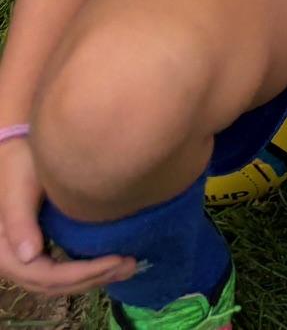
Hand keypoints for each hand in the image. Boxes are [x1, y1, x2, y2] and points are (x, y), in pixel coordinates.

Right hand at [1, 135, 133, 297]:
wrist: (22, 145)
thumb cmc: (21, 160)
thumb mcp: (20, 185)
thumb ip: (19, 220)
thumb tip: (30, 257)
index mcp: (4, 246)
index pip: (43, 275)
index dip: (79, 274)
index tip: (115, 261)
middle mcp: (11, 256)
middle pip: (52, 285)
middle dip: (92, 279)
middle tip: (131, 266)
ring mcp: (24, 252)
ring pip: (56, 283)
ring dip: (91, 279)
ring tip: (127, 267)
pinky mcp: (37, 244)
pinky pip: (57, 270)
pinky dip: (83, 272)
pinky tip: (108, 263)